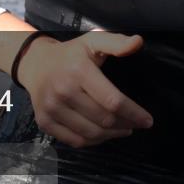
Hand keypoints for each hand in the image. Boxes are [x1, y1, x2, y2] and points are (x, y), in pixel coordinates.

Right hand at [16, 30, 153, 147]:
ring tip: (123, 129)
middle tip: (135, 123)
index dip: (133, 113)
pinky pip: (76, 141)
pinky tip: (103, 133)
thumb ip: (116, 43)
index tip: (147, 120)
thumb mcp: (92, 42)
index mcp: (78, 70)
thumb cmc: (71, 54)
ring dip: (112, 135)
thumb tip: (138, 42)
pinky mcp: (44, 122)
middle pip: (104, 120)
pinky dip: (94, 141)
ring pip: (91, 133)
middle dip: (126, 124)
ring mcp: (51, 108)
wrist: (35, 64)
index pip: (112, 101)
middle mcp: (63, 91)